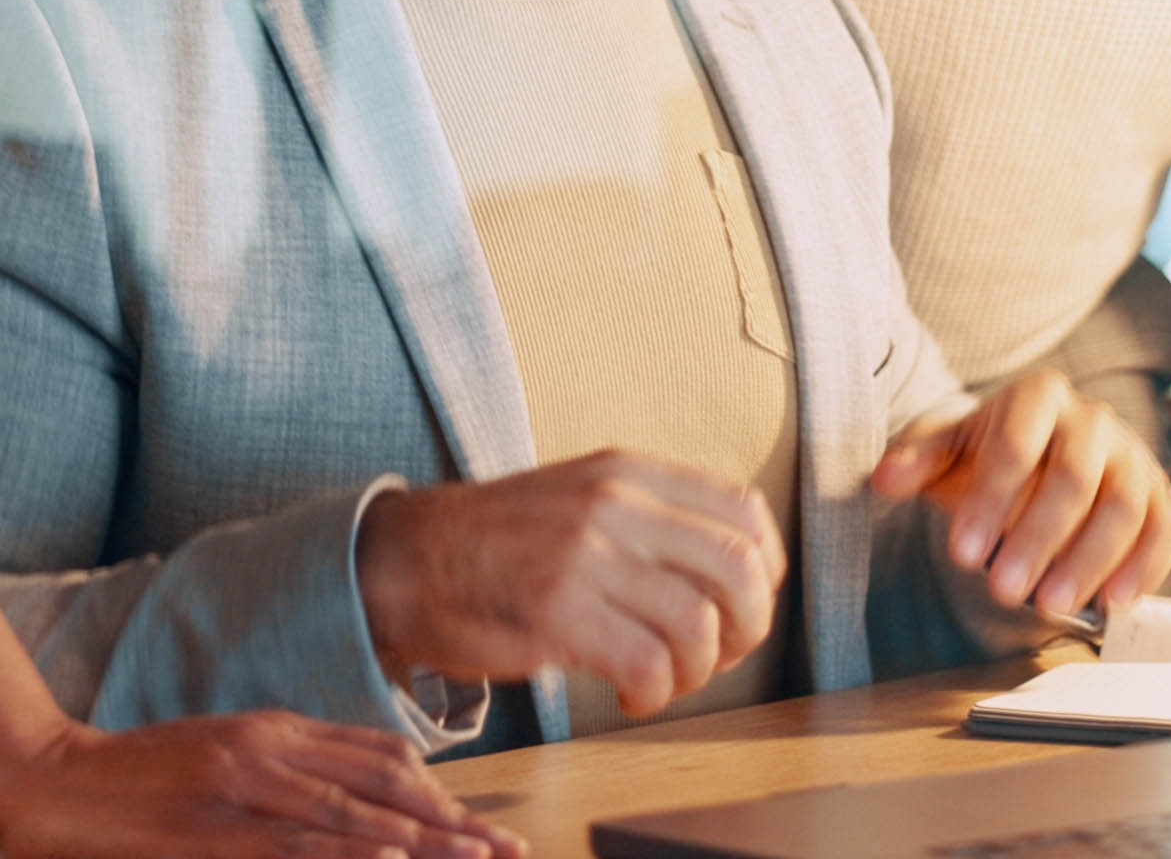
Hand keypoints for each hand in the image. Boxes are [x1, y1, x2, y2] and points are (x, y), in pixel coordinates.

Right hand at [0, 711, 518, 858]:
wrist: (57, 780)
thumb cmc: (143, 776)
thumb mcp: (226, 752)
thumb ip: (290, 767)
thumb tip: (362, 795)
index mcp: (276, 728)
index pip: (381, 754)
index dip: (439, 791)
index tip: (480, 823)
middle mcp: (270, 749)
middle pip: (384, 782)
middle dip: (450, 820)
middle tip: (503, 849)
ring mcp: (243, 788)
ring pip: (353, 816)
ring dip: (420, 843)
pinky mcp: (215, 832)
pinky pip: (297, 846)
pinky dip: (350, 853)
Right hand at [356, 451, 785, 719]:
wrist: (405, 560)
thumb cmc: (497, 543)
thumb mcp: (581, 497)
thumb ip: (649, 517)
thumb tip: (728, 571)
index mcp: (627, 472)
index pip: (744, 510)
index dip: (764, 571)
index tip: (741, 607)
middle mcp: (615, 504)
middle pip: (738, 570)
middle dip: (747, 630)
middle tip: (717, 655)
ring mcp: (585, 556)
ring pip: (699, 625)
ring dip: (698, 672)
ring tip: (667, 680)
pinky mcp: (556, 612)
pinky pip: (649, 665)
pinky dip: (656, 695)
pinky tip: (634, 697)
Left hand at [869, 371, 1170, 621]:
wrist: (1035, 459)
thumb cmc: (986, 455)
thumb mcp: (947, 449)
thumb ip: (918, 461)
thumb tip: (884, 478)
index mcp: (1038, 396)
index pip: (1016, 445)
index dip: (990, 500)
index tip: (962, 551)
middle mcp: (1094, 420)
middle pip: (1074, 478)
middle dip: (1038, 538)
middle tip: (1002, 589)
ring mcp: (1134, 457)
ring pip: (1124, 506)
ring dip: (1088, 561)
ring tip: (1047, 605)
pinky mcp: (1159, 496)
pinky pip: (1166, 529)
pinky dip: (1145, 567)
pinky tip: (1112, 603)